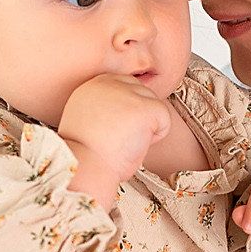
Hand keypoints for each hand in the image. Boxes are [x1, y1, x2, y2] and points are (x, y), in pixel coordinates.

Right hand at [59, 74, 172, 189]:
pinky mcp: (143, 107)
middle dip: (138, 116)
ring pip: (154, 103)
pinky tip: (137, 144)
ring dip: (147, 125)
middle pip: (141, 91)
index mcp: (92, 85)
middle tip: (121, 138)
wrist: (85, 167)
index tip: (116, 129)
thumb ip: (104, 106)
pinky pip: (165, 117)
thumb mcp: (87, 119)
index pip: (125, 86)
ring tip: (126, 141)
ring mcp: (126, 93)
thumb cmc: (86, 154)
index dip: (127, 110)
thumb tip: (126, 108)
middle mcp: (108, 83)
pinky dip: (158, 135)